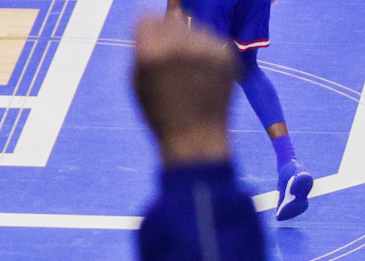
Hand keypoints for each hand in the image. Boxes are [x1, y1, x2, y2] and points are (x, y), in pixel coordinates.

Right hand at [132, 14, 234, 164]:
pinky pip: (212, 41)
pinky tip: (206, 76)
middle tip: (176, 66)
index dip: (149, 36)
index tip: (154, 53)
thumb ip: (143, 47)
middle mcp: (180, 45)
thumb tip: (155, 22)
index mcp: (152, 51)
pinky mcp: (226, 55)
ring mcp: (206, 49)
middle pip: (172, 21)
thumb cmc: (161, 113)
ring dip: (191, 43)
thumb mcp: (138, 79)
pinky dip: (208, 53)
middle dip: (171, 38)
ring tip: (192, 73)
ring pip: (194, 29)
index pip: (147, 18)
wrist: (197, 138)